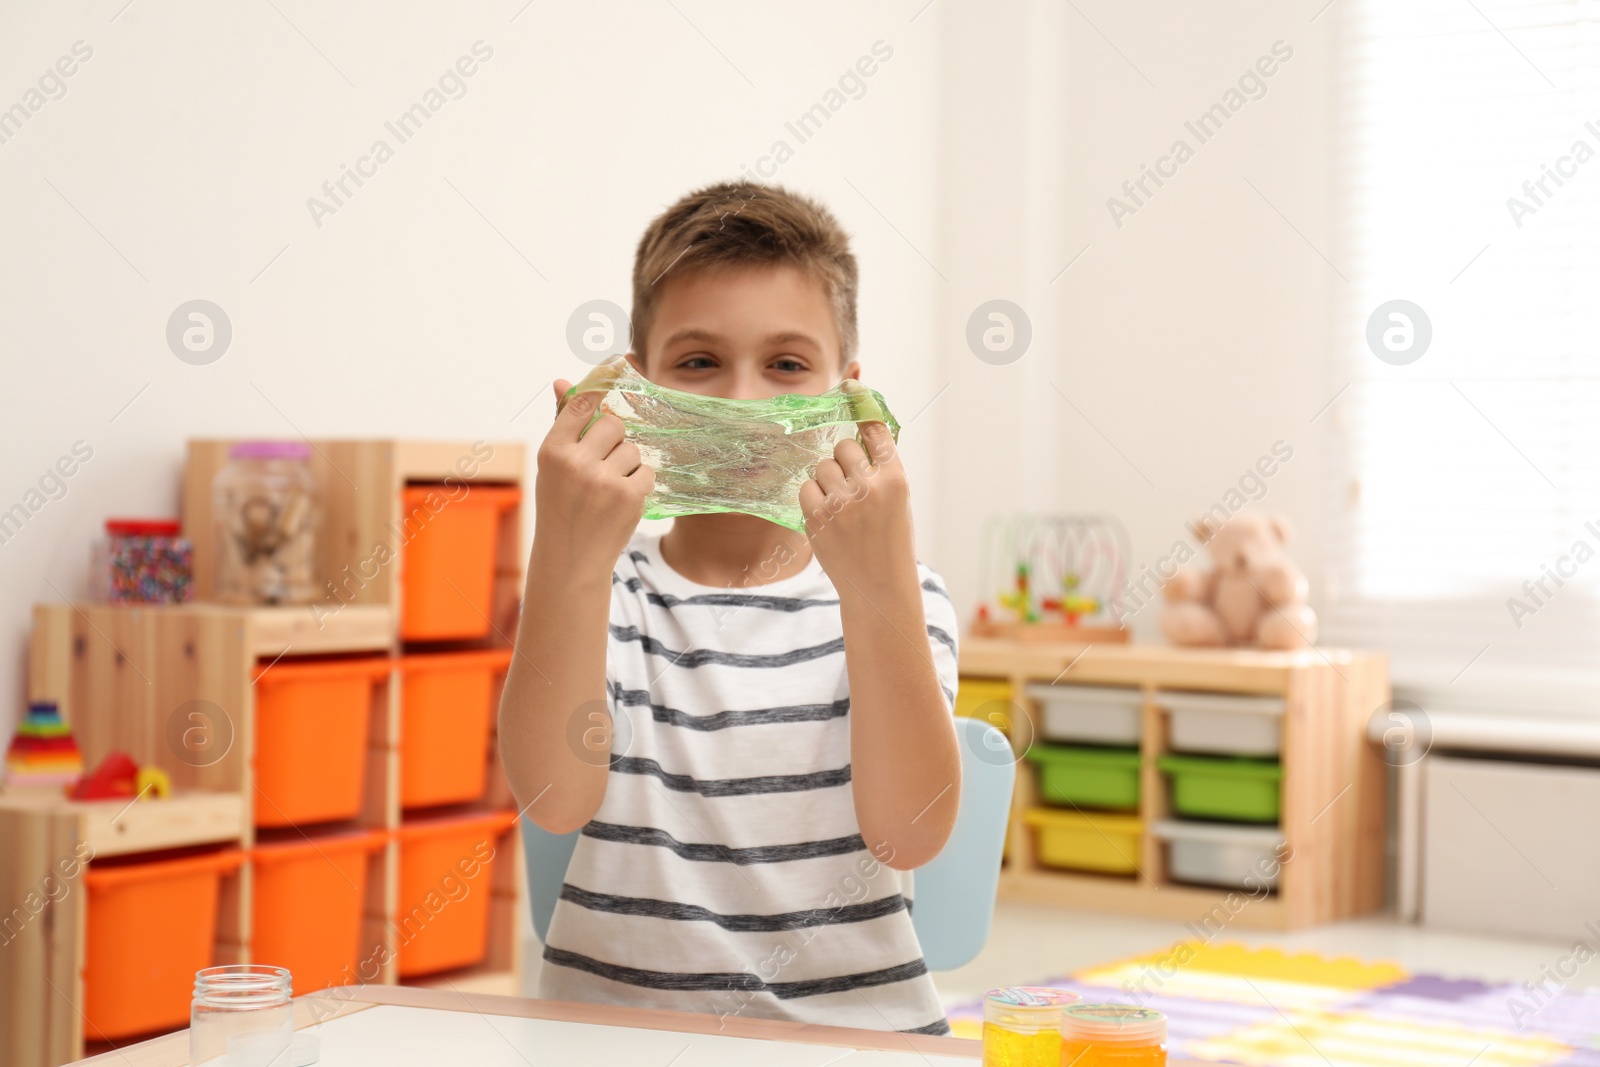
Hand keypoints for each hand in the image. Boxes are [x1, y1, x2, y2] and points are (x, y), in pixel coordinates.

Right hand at [532, 378, 654, 579]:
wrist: (571, 559)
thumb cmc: (561, 506)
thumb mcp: (553, 467)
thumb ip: (563, 424)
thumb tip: (562, 380)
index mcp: (552, 451)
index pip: (581, 404)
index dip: (600, 385)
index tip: (617, 363)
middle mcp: (576, 462)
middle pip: (613, 424)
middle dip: (614, 439)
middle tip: (602, 462)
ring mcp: (603, 480)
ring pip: (632, 449)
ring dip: (626, 465)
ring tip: (607, 489)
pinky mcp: (629, 496)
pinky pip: (646, 471)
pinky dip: (638, 483)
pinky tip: (620, 501)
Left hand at [799, 413, 917, 601]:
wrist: (879, 587)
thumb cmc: (891, 540)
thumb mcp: (898, 500)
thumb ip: (880, 468)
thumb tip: (858, 432)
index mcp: (896, 478)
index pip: (875, 430)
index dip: (862, 405)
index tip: (851, 386)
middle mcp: (869, 486)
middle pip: (842, 446)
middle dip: (843, 461)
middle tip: (852, 486)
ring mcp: (841, 502)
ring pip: (822, 467)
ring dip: (827, 481)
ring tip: (842, 508)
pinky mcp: (817, 517)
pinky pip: (806, 489)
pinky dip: (813, 499)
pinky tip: (828, 518)